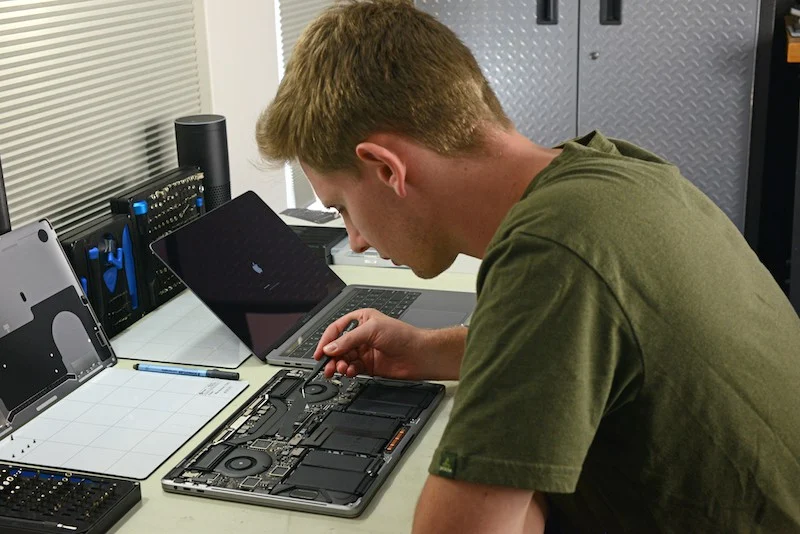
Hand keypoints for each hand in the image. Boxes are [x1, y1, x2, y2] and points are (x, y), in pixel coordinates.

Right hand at [313, 308, 435, 379]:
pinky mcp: (369, 366)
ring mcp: (365, 351)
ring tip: (339, 369)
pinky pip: (352, 369)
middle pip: (338, 346)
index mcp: (361, 320)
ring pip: (344, 359)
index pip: (336, 329)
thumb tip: (330, 348)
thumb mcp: (372, 330)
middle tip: (326, 365)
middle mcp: (361, 335)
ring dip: (339, 365)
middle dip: (331, 356)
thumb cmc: (403, 336)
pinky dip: (348, 371)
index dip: (326, 341)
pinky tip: (350, 372)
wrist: (419, 355)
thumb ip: (348, 340)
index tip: (320, 352)